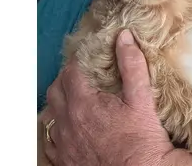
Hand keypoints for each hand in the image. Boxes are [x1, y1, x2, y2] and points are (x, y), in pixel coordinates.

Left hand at [40, 29, 191, 165]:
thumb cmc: (141, 141)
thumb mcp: (141, 99)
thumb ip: (132, 65)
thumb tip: (125, 39)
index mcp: (83, 104)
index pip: (70, 72)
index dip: (78, 63)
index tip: (87, 61)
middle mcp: (68, 123)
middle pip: (55, 90)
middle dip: (65, 79)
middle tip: (80, 77)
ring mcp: (64, 144)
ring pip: (50, 115)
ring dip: (60, 104)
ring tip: (75, 101)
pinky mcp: (65, 161)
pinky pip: (50, 141)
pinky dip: (58, 130)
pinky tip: (70, 129)